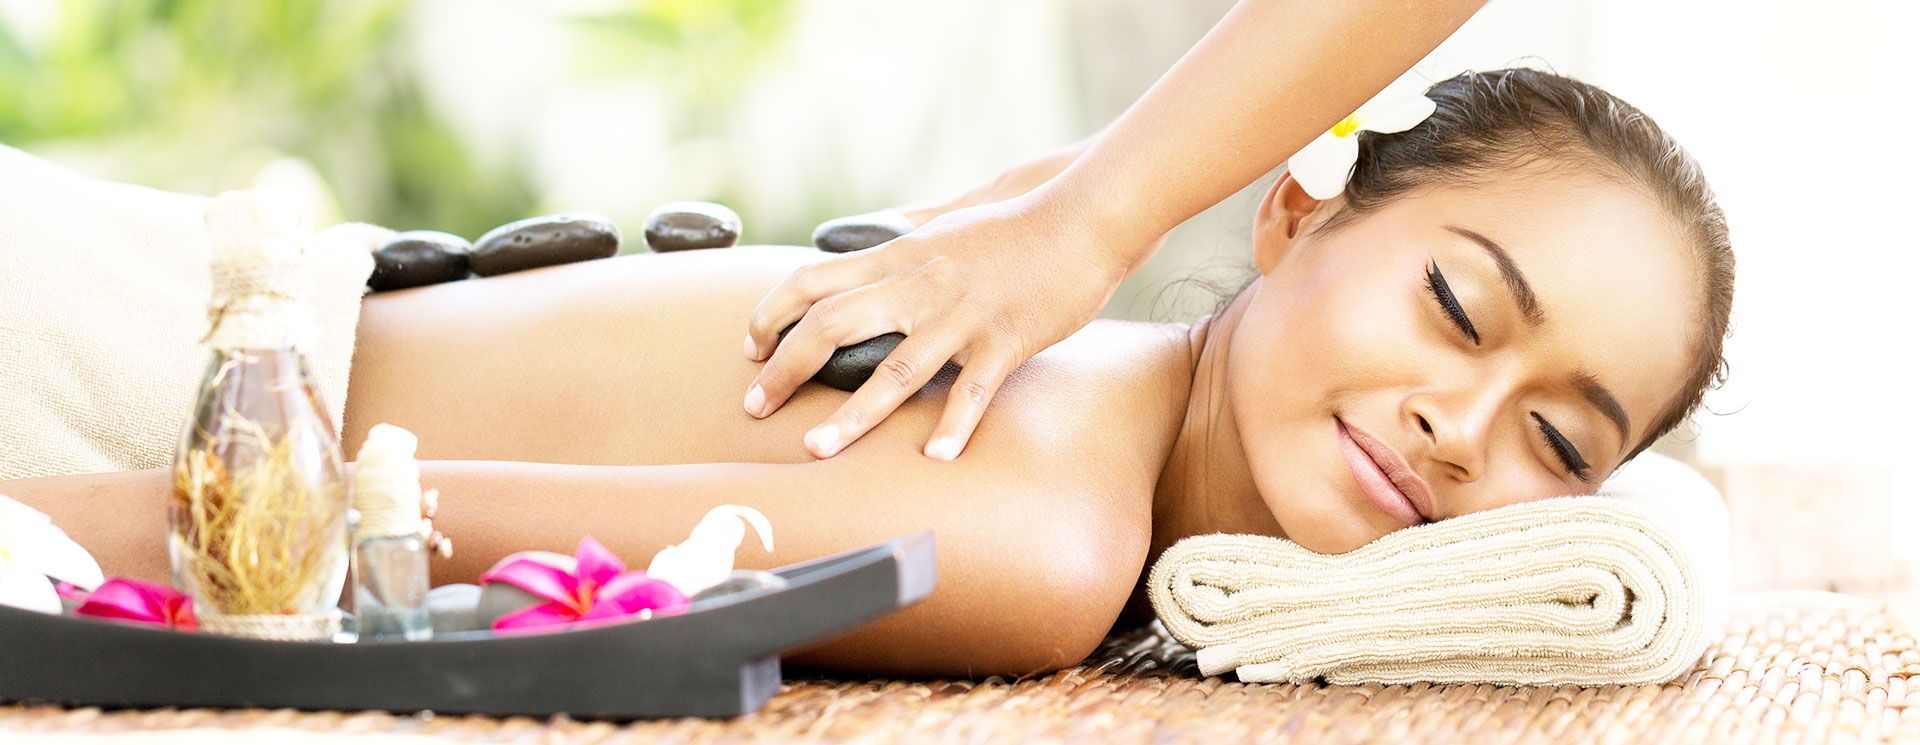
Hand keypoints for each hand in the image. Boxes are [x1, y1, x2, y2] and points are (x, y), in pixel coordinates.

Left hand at [741, 192, 1134, 459]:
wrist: (1082, 218)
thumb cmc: (1019, 221)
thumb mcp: (950, 219)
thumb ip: (910, 228)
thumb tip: (879, 230)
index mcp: (900, 256)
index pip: (812, 280)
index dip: (770, 314)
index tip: (750, 346)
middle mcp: (919, 286)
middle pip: (831, 326)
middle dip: (784, 369)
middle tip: (755, 406)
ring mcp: (961, 317)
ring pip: (893, 370)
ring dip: (850, 414)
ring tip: (817, 448)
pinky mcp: (1004, 340)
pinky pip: (971, 390)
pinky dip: (953, 426)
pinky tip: (935, 456)